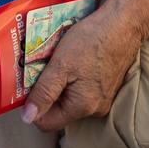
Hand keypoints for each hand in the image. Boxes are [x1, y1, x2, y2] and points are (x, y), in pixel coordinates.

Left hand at [21, 4, 148, 132]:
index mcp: (83, 107)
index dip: (32, 107)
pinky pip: (81, 89)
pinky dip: (71, 77)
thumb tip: (28, 118)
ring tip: (56, 62)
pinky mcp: (106, 86)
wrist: (122, 24)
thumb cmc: (91, 41)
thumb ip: (44, 93)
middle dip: (45, 92)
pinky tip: (70, 59)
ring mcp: (103, 97)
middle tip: (41, 69)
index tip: (27, 86)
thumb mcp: (60, 66)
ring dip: (58, 83)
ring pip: (69, 98)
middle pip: (58, 110)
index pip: (47, 123)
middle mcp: (95, 108)